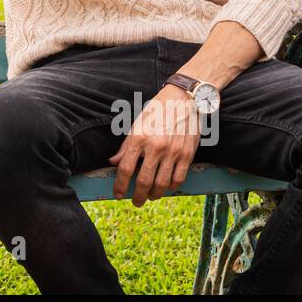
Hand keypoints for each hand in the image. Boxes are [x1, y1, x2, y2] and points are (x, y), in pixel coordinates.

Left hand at [108, 85, 201, 206]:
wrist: (183, 99)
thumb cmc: (157, 110)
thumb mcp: (136, 123)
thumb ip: (125, 145)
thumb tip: (113, 162)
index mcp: (139, 137)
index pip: (125, 169)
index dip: (120, 185)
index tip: (118, 194)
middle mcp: (155, 146)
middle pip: (144, 181)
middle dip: (138, 196)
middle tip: (136, 201)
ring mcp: (173, 151)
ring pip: (162, 184)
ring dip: (155, 195)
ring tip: (151, 196)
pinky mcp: (187, 154)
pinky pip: (179, 179)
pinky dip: (172, 188)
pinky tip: (167, 188)